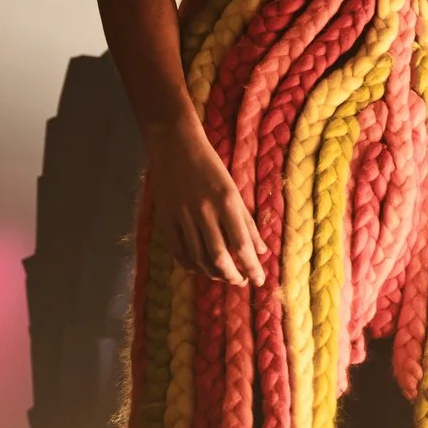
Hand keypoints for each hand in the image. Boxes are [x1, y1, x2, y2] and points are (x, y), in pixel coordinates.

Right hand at [144, 121, 266, 285]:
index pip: (242, 244)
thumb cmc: (211, 165)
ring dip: (214, 274)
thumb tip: (261, 251)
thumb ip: (247, 222)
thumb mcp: (234, 189)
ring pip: (199, 258)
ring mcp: (183, 216)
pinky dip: (191, 266)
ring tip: (224, 276)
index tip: (260, 281)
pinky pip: (178, 252)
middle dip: (233, 276)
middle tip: (241, 282)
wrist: (175, 145)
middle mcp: (205, 211)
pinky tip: (200, 269)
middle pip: (220, 257)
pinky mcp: (166, 219)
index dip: (252, 267)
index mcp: (227, 201)